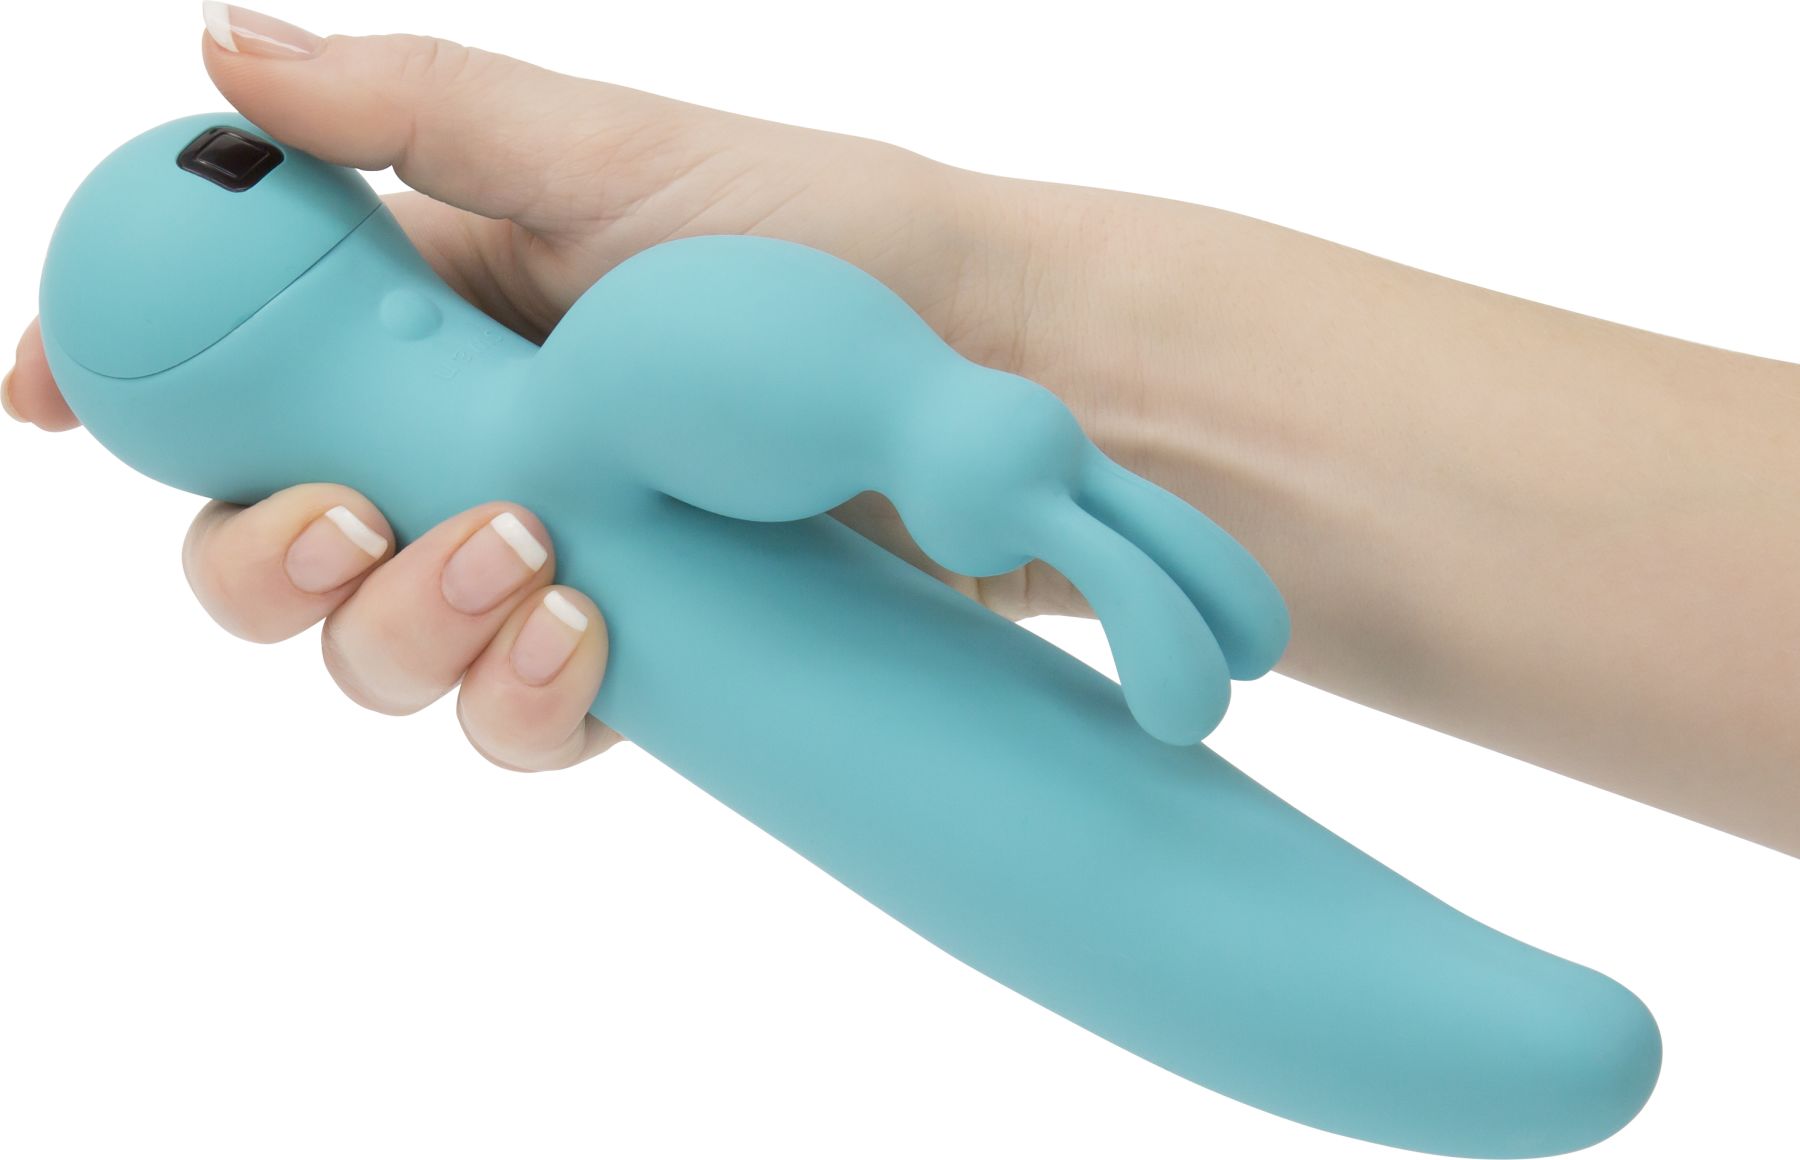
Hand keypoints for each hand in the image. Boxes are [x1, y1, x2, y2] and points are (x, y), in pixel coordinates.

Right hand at [3, 6, 1087, 769]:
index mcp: (441, 308)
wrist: (1006, 378)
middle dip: (269, 550)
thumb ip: (416, 114)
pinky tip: (582, 644)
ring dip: (402, 629)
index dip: (132, 385)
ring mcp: (554, 557)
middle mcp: (477, 441)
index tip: (53, 394)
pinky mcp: (639, 653)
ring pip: (381, 647)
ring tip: (525, 561)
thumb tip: (219, 51)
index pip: (243, 359)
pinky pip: (522, 718)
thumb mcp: (618, 147)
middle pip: (275, 537)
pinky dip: (523, 698)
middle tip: (356, 515)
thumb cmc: (835, 243)